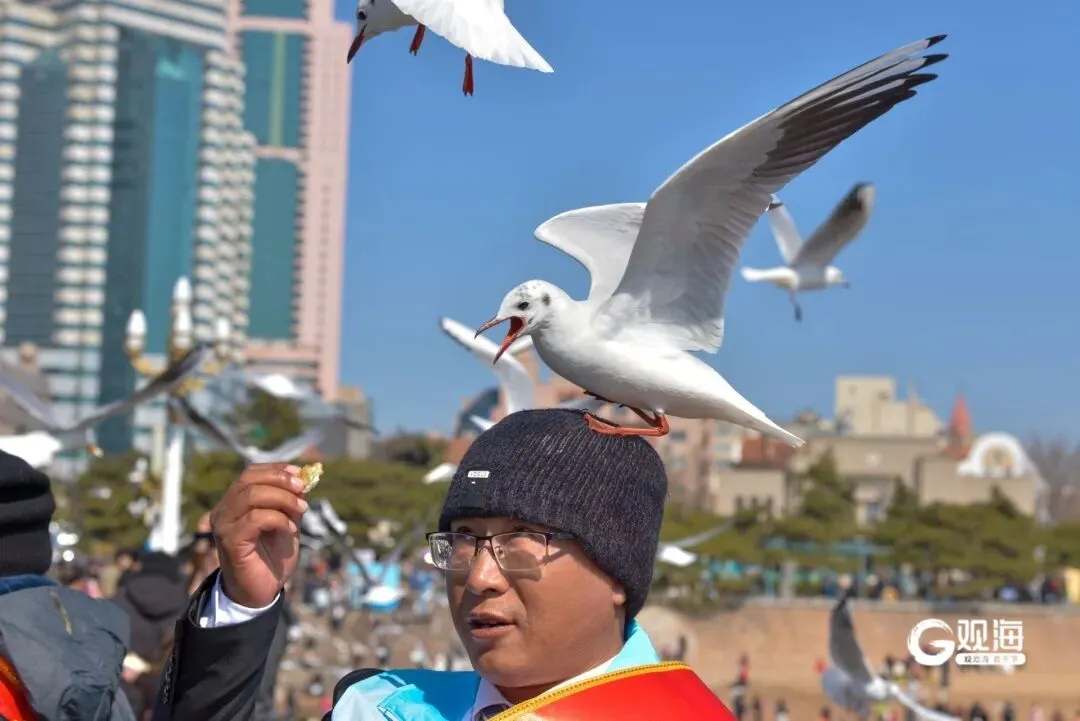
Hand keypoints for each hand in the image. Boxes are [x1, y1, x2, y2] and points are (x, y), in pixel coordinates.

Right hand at [210, 463, 307, 607]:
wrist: (262, 591)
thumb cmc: (272, 557)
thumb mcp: (287, 522)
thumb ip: (291, 502)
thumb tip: (303, 478)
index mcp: (234, 503)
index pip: (250, 473)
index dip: (276, 469)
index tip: (299, 474)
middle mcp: (223, 511)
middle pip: (249, 480)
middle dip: (281, 480)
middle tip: (303, 490)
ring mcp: (224, 526)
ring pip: (251, 495)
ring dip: (283, 498)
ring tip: (301, 509)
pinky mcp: (230, 541)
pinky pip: (255, 518)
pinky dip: (278, 518)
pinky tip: (291, 528)